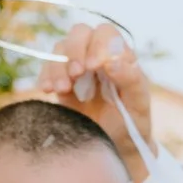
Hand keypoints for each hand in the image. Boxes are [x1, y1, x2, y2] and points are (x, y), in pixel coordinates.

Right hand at [40, 23, 154, 182]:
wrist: (115, 149)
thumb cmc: (132, 125)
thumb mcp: (138, 104)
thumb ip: (131, 80)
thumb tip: (113, 61)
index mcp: (120, 56)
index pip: (106, 34)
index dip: (98, 44)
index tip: (96, 66)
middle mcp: (97, 57)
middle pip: (80, 33)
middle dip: (75, 50)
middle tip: (76, 73)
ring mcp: (77, 69)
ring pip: (60, 49)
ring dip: (58, 65)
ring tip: (62, 90)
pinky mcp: (62, 83)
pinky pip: (47, 68)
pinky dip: (44, 75)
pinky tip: (47, 90)